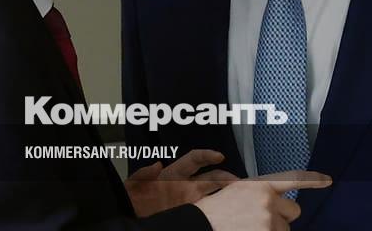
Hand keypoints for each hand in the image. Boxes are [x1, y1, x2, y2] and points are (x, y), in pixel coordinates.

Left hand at [124, 149, 238, 216]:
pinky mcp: (189, 213)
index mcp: (173, 173)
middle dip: (227, 177)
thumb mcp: (133, 183)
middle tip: (241, 183)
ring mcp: (189, 200)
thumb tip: (157, 165)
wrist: (130, 216)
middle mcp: (185, 185)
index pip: (194, 159)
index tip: (219, 156)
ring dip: (227, 193)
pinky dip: (218, 210)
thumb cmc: (132, 197)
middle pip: (211, 177)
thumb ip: (144, 173)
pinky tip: (228, 213)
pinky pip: (207, 210)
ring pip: (214, 193)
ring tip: (242, 196)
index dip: (207, 155)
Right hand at [194, 170, 331, 230]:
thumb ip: (259, 193)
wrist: (201, 225)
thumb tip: (275, 201)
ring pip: (284, 230)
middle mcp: (268, 201)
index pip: (293, 179)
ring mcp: (269, 221)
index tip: (327, 181)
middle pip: (294, 211)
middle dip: (283, 217)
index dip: (313, 181)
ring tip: (250, 228)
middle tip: (263, 221)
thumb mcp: (236, 191)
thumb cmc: (215, 211)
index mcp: (261, 185)